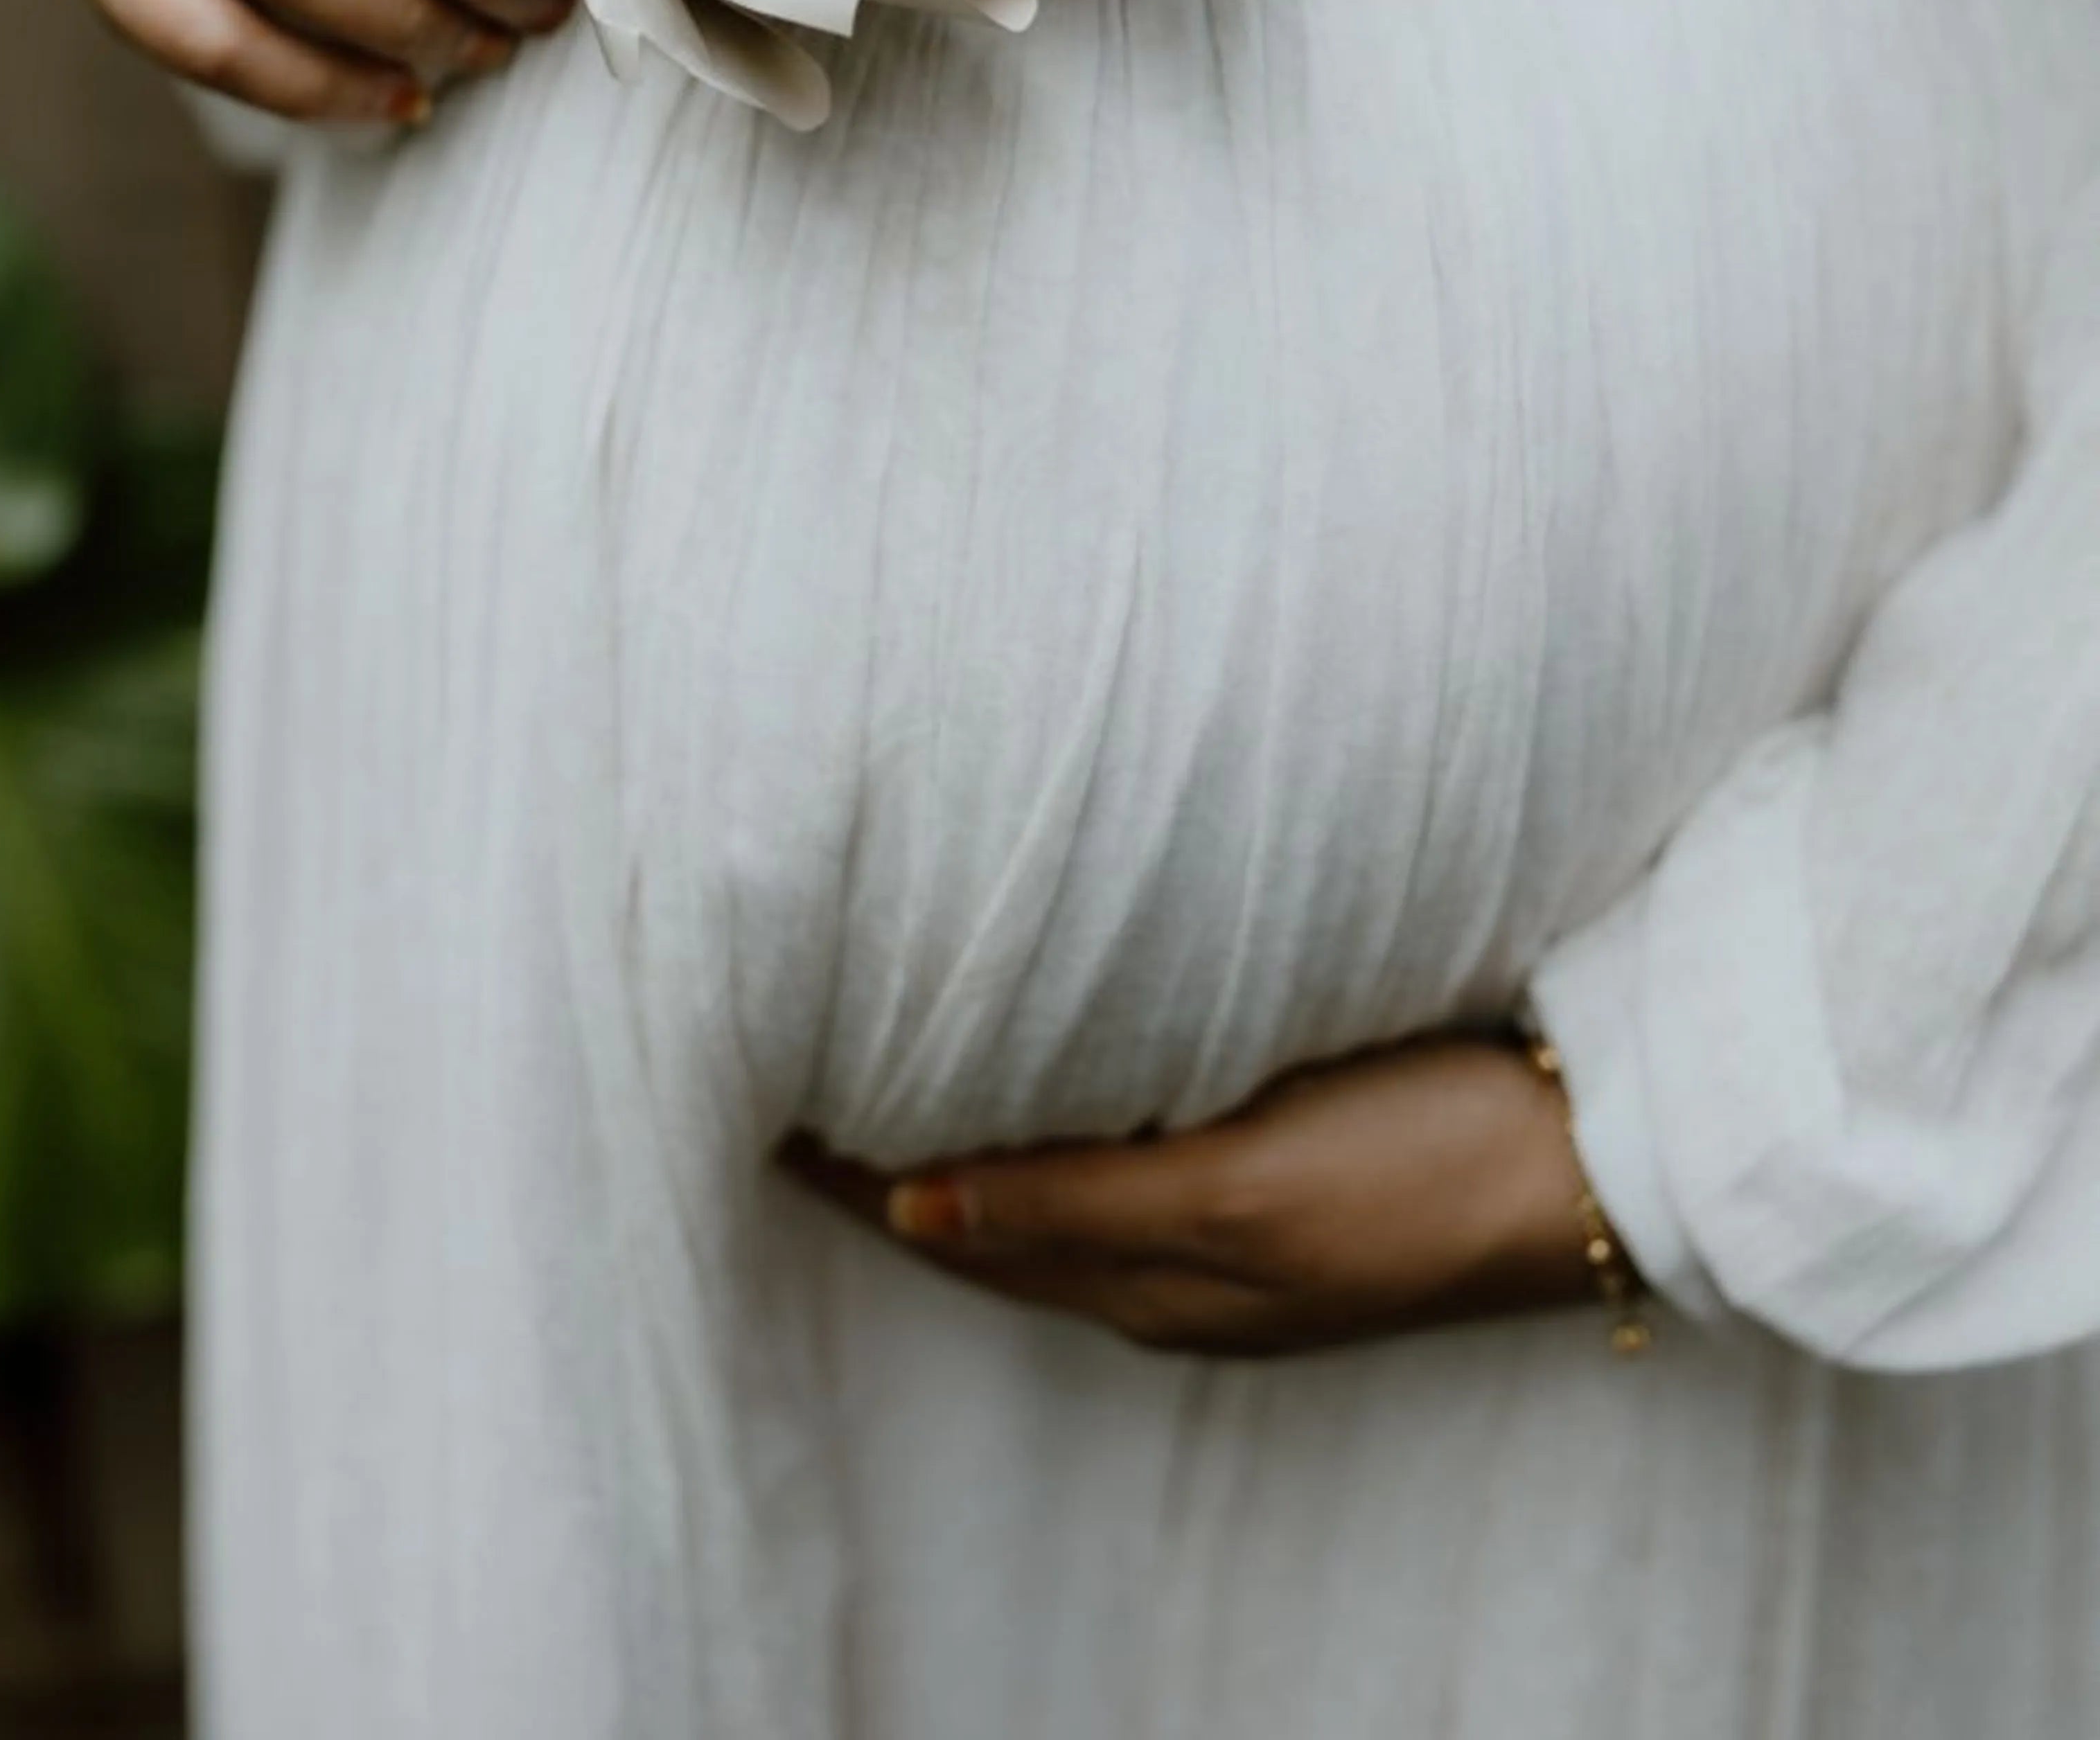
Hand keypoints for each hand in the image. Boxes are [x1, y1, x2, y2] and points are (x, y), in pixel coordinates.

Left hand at [785, 1035, 1607, 1358]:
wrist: (1592, 1162)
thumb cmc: (1421, 1169)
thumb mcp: (1241, 1191)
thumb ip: (1077, 1203)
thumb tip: (911, 1215)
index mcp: (1150, 1279)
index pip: (956, 1226)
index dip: (856, 1178)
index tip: (755, 1112)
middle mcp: (1173, 1263)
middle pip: (988, 1214)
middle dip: (886, 1162)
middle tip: (782, 1078)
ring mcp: (1230, 1220)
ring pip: (1049, 1183)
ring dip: (964, 1138)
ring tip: (875, 1066)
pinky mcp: (1282, 1166)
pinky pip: (1121, 1152)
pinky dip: (1050, 1122)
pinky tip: (1039, 1068)